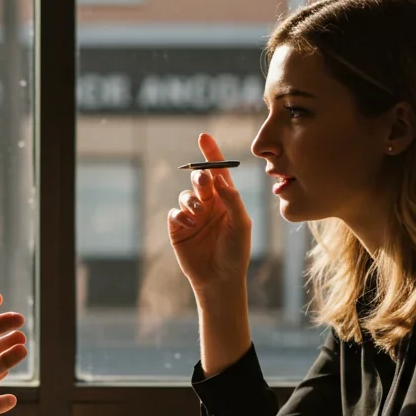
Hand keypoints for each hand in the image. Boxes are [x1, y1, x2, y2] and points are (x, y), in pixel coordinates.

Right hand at [168, 134, 253, 292]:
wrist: (219, 279)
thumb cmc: (236, 252)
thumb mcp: (241, 225)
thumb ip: (232, 200)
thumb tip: (218, 180)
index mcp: (226, 199)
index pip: (218, 171)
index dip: (211, 153)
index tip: (203, 136)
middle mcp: (208, 204)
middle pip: (199, 179)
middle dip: (199, 176)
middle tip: (203, 181)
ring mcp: (192, 215)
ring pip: (185, 195)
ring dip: (190, 201)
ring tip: (198, 215)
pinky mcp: (178, 228)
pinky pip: (174, 213)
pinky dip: (180, 216)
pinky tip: (189, 226)